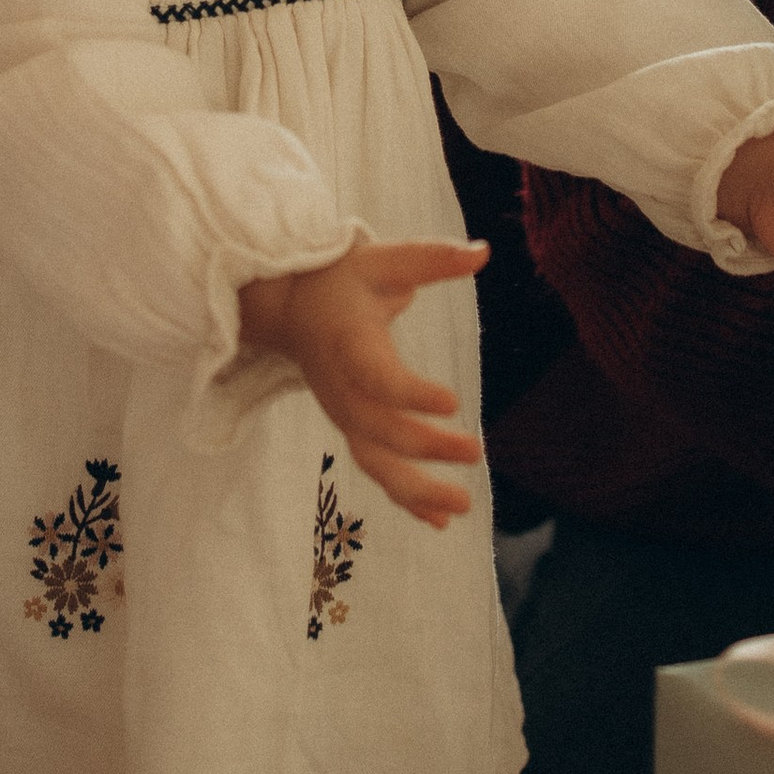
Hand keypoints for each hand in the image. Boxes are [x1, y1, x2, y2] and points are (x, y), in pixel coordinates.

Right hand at [237, 240, 487, 528]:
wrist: (289, 308)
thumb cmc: (343, 280)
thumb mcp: (385, 260)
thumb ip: (433, 258)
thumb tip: (484, 251)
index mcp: (349, 343)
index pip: (377, 377)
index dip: (411, 394)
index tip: (453, 402)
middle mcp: (342, 388)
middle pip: (380, 429)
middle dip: (425, 446)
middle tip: (474, 452)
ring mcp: (344, 414)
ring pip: (375, 462)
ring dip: (416, 490)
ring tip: (462, 506)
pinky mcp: (352, 428)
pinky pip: (377, 469)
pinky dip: (406, 498)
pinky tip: (442, 521)